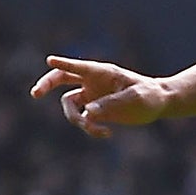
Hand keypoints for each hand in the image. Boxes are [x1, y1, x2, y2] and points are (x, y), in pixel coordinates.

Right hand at [30, 56, 169, 138]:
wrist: (160, 104)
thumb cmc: (150, 94)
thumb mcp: (134, 98)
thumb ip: (111, 104)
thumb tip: (88, 113)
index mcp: (102, 72)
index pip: (78, 67)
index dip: (63, 63)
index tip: (50, 60)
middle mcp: (92, 82)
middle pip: (60, 79)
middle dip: (46, 85)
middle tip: (36, 93)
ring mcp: (92, 95)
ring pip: (70, 105)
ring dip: (77, 119)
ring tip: (97, 129)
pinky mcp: (96, 110)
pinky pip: (83, 119)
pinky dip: (90, 128)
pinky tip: (107, 133)